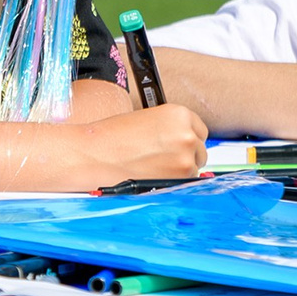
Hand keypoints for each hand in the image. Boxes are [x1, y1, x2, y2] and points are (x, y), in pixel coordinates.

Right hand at [73, 105, 211, 184]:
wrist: (96, 154)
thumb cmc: (114, 137)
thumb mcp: (148, 120)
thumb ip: (171, 129)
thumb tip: (186, 143)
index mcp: (179, 114)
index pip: (199, 130)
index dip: (187, 138)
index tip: (177, 145)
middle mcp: (187, 134)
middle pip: (200, 149)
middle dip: (186, 155)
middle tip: (163, 158)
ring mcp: (186, 157)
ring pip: (195, 167)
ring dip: (180, 169)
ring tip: (154, 167)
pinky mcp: (180, 177)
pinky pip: (186, 182)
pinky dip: (174, 181)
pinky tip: (154, 175)